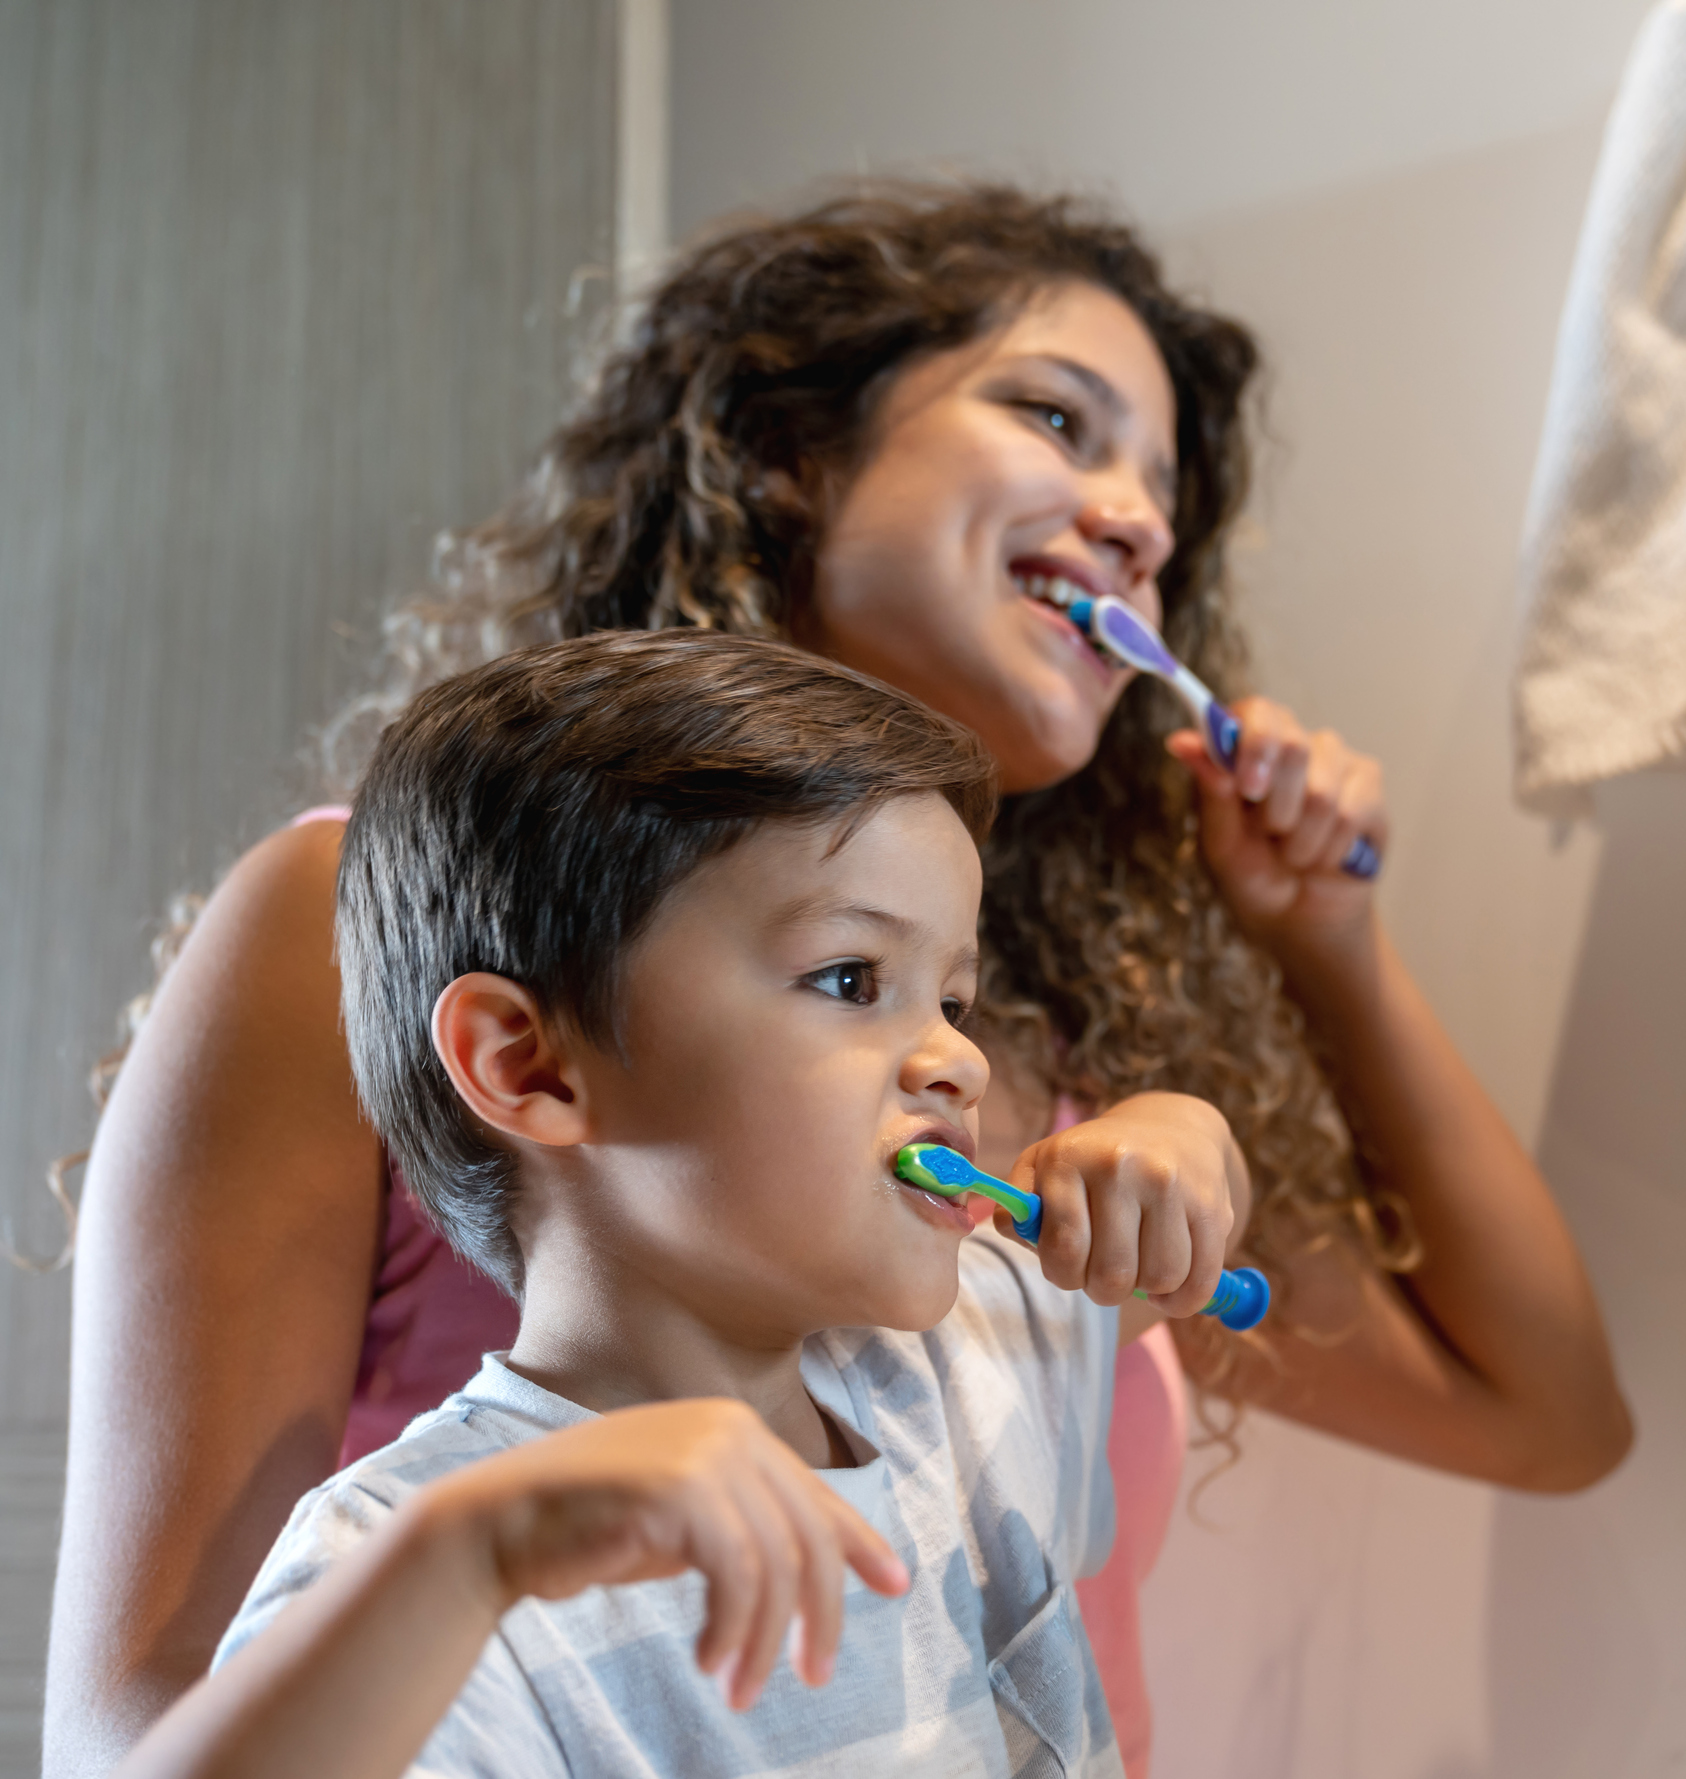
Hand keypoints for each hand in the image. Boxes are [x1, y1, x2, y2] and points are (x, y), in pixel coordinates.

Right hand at [423, 1399, 908, 1710]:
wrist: (502, 1523)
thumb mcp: (686, 1528)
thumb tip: (816, 1571)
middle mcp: (729, 1427)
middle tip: (812, 1675)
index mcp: (735, 1428)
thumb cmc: (591, 1528)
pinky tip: (710, 1662)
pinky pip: (737, 1575)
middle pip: (808, 1534)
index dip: (859, 1542)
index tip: (895, 1585)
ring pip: (777, 1564)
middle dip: (819, 1613)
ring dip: (763, 1641)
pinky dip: (732, 1629)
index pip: (814, 1492)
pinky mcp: (680, 1485)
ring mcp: (705, 1450)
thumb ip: (744, 1529)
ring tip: (741, 1689)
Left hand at [1003, 1092, 1249, 1315]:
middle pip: (1112, 1275)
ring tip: (1137, 1267)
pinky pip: (1200, 1282)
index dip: (1064, 1275)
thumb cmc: (1092, 1163)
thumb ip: (1017, 1208)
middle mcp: (1121, 1165)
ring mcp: (1170, 1184)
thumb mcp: (1043, 1168)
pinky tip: (1169, 1284)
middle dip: (1103, 1288)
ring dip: (1146, 1291)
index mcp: (1069, 1159)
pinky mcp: (1213, 1205)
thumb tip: (1020, 1236)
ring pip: (1159, 1279)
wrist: (1169, 1128)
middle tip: (1104, 1271)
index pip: (1063, 1251)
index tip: (1070, 1268)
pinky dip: (1182, 1300)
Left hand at [1166, 697, 1386, 962]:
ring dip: (1301, 839)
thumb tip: (1181, 741)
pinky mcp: (1369, 788)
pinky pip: (1351, 812)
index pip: (1254, 710)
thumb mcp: (1221, 844)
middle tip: (1270, 836)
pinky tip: (1325, 858)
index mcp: (1249, 748)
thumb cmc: (1254, 877)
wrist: (1298, 920)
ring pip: (1322, 788)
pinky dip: (1329, 850)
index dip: (1253, 741)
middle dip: (1275, 809)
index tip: (1248, 787)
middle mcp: (1294, 744)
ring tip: (1294, 855)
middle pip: (1293, 743)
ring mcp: (1336, 762)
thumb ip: (1210, 792)